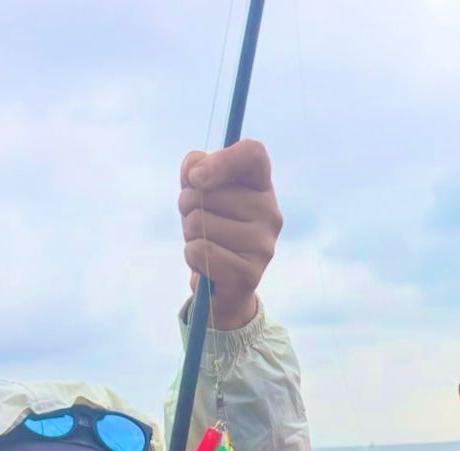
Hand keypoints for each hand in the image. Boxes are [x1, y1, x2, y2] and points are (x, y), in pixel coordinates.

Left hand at [179, 139, 282, 329]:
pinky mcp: (250, 274)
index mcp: (261, 185)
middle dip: (188, 207)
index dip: (221, 160)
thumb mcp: (199, 193)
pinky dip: (192, 257)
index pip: (253, 154)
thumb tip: (196, 176)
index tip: (196, 179)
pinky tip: (207, 266)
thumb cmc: (211, 230)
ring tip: (206, 245)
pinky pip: (201, 251)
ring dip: (189, 234)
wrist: (223, 287)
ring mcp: (264, 245)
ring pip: (199, 222)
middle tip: (202, 225)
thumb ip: (196, 170)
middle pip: (206, 192)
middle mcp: (271, 213)